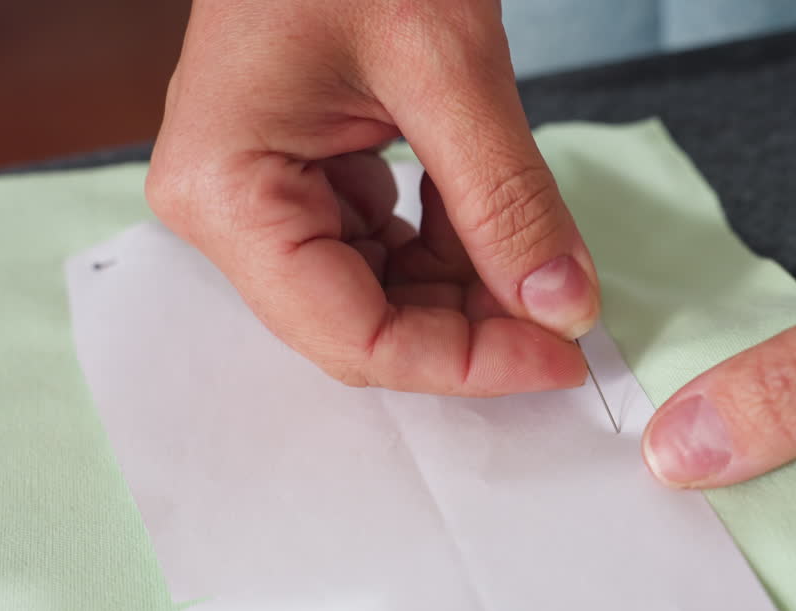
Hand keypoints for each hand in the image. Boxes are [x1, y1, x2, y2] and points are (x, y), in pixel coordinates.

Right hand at [147, 0, 599, 395]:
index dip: (463, 364)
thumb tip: (563, 307)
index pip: (352, 335)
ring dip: (468, 294)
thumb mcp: (446, 60)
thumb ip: (506, 196)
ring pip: (379, 296)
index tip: (561, 357)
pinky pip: (383, 249)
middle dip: (472, 331)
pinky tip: (495, 223)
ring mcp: (262, 194)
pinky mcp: (302, 177)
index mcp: (226, 190)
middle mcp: (228, 209)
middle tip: (568, 320)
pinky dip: (451, 249)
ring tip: (542, 265)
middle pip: (363, 325)